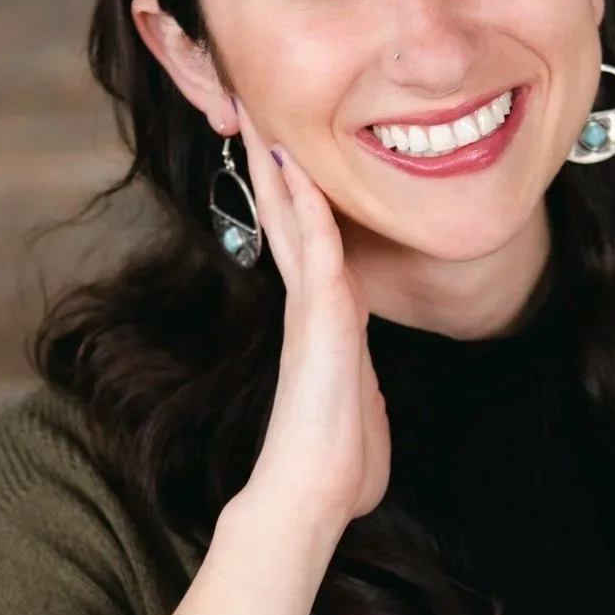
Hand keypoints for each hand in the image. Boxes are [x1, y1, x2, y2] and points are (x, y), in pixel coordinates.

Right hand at [232, 100, 391, 526]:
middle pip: (290, 224)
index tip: (287, 161)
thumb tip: (360, 409)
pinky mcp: (320, 319)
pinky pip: (319, 248)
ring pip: (298, 225)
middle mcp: (311, 311)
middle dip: (275, 171)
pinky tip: (297, 164)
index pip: (306, 252)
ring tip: (265, 119)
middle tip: (254, 117)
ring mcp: (312, 312)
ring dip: (282, 171)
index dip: (295, 206)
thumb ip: (357, 397)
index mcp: (322, 329)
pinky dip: (308, 205)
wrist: (311, 497)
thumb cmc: (336, 471)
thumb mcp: (355, 417)